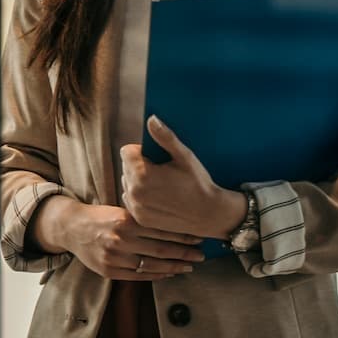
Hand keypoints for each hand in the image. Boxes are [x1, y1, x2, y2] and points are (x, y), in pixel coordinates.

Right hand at [34, 195, 203, 281]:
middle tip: (200, 255)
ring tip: (188, 266)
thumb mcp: (120, 211)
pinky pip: (138, 276)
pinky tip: (169, 272)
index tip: (198, 237)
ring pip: (152, 265)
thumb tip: (173, 224)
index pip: (161, 230)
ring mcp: (114, 257)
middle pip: (161, 249)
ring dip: (174, 266)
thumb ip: (142, 219)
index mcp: (124, 221)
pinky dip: (156, 275)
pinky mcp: (109, 270)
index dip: (182, 236)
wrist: (70, 227)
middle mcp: (120, 240)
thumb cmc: (99, 217)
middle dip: (184, 253)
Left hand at [119, 115, 246, 239]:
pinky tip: (158, 197)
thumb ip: (165, 137)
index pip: (127, 152)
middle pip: (126, 167)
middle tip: (163, 173)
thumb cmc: (199, 183)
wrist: (210, 214)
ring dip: (138, 181)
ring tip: (161, 185)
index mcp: (141, 174)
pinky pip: (131, 200)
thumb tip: (151, 119)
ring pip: (127, 183)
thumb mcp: (184, 157)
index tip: (157, 159)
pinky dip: (140, 197)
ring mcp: (136, 207)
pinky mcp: (140, 218)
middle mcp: (133, 191)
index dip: (142, 152)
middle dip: (139, 166)